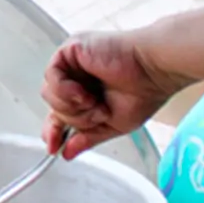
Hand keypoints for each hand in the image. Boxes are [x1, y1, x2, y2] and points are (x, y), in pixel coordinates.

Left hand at [40, 31, 188, 159]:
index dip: (53, 130)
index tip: (53, 147)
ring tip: (95, 101)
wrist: (154, 69)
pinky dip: (65, 90)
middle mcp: (76, 76)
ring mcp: (71, 62)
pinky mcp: (69, 49)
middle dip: (75, 118)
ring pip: (49, 95)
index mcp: (85, 91)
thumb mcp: (112, 124)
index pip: (58, 112)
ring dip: (73, 106)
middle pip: (54, 107)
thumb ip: (87, 137)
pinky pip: (51, 77)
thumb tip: (66, 153)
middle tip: (98, 113)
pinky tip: (84, 92)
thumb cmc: (143, 91)